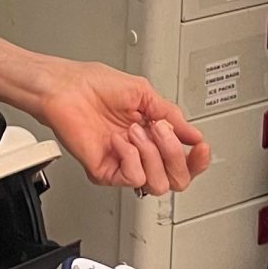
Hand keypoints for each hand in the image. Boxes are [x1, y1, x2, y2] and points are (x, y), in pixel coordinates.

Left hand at [28, 59, 212, 195]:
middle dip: (175, 154)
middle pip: (177, 180)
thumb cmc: (94, 84)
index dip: (198, 160)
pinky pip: (132, 178)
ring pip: (157, 184)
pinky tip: (119, 140)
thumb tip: (193, 135)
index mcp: (152, 136)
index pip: (184, 162)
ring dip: (151, 153)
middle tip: (160, 130)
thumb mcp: (144, 93)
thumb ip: (172, 116)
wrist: (65, 87)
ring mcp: (123, 164)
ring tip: (134, 131)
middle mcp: (140, 153)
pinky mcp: (105, 172)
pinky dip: (130, 156)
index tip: (201, 147)